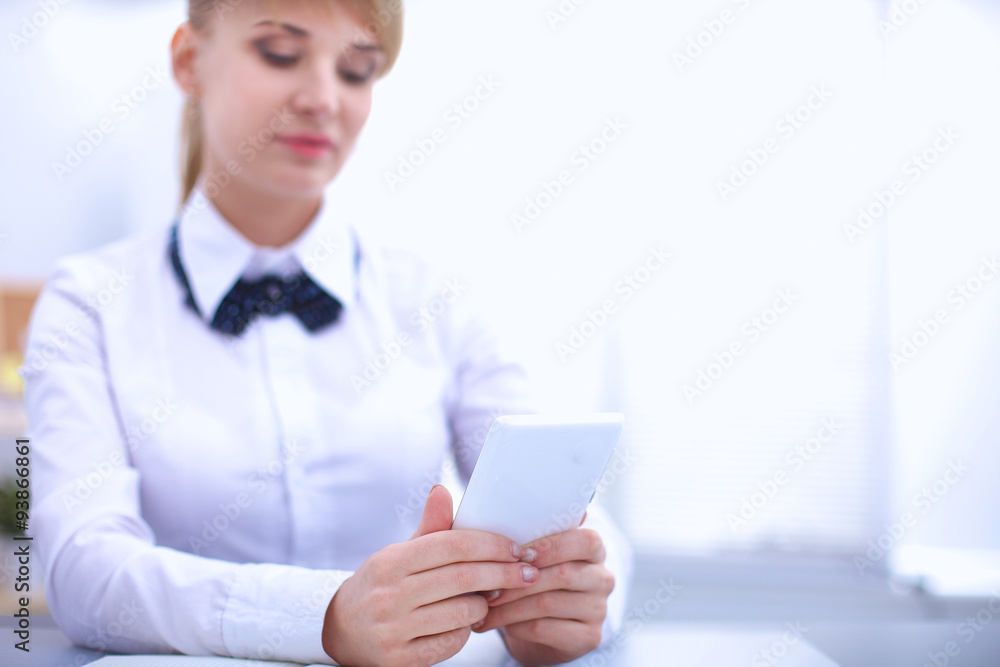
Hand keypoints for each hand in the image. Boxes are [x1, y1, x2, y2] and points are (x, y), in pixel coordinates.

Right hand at [321, 485, 539, 666]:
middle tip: (528, 572)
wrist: (342, 631)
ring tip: (490, 597)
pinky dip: (467, 630)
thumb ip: (429, 528)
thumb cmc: (382, 585)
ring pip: (462, 612)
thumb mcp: (399, 553)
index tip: (516, 548)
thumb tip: (443, 491)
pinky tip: (466, 621)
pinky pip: (452, 642)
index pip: (453, 545)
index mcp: (390, 562)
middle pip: (463, 578)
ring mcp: (394, 630)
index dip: (491, 545)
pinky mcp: (401, 660)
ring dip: (486, 604)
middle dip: (503, 573)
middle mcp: (389, 595)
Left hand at [473, 527, 614, 665]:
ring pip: (548, 603)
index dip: (550, 546)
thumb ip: (532, 534)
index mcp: (593, 549)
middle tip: (488, 583)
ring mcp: (598, 609)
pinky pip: (545, 628)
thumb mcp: (537, 555)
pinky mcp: (588, 637)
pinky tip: (495, 622)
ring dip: (509, 605)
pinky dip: (514, 625)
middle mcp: (602, 578)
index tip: (517, 553)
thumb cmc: (536, 579)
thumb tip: (516, 507)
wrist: (543, 627)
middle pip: (563, 574)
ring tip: (484, 605)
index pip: (584, 541)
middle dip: (519, 579)